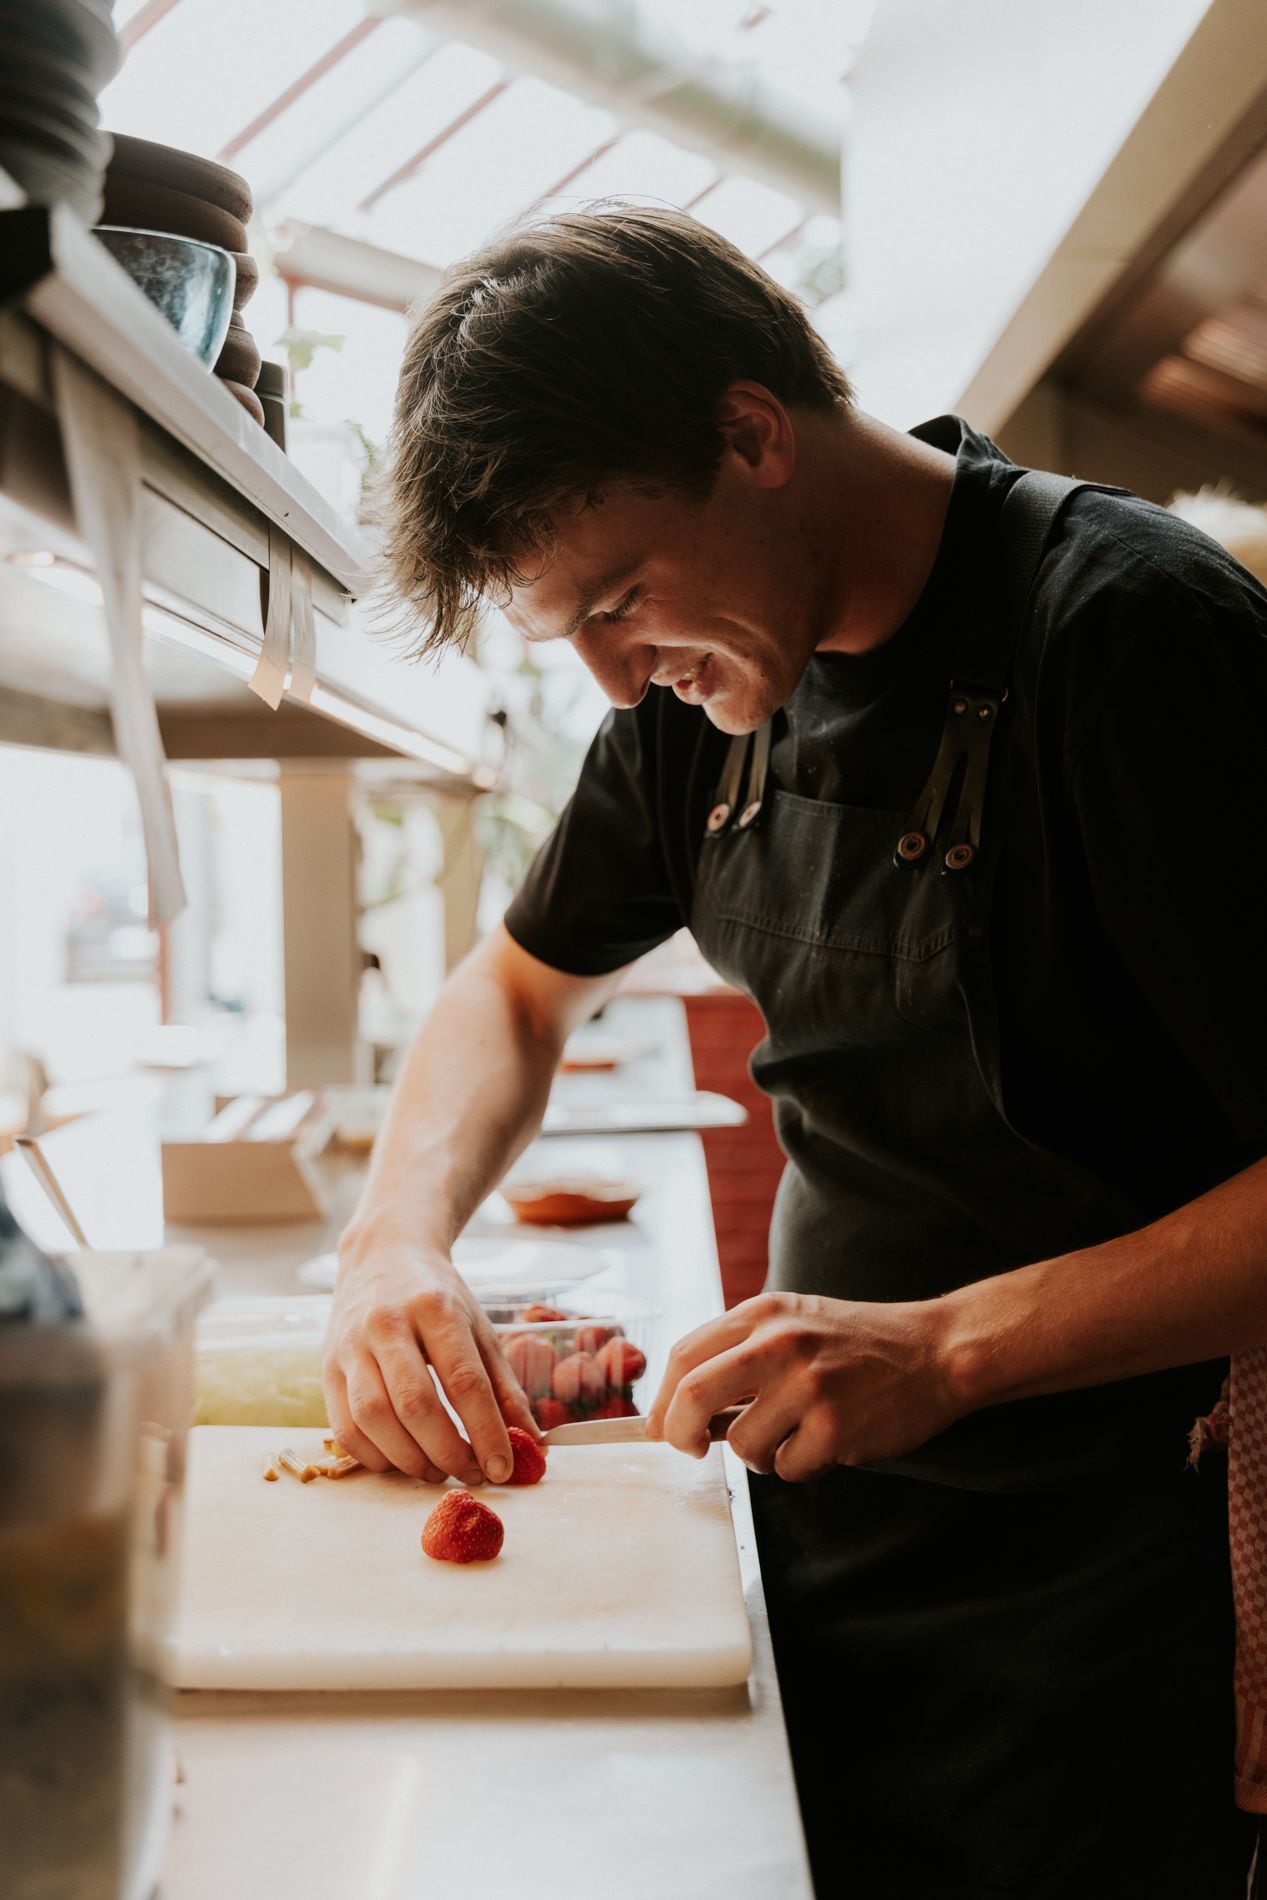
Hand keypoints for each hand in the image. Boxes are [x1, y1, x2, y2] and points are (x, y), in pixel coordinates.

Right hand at [323, 1223, 540, 1483]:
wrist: (381, 1255)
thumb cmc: (436, 1297)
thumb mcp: (478, 1328)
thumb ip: (503, 1387)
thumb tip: (531, 1442)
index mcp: (435, 1308)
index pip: (463, 1380)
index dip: (485, 1432)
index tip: (502, 1468)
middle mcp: (387, 1324)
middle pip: (414, 1403)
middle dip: (447, 1452)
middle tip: (469, 1473)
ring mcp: (350, 1346)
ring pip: (373, 1418)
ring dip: (409, 1459)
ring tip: (437, 1470)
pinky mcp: (326, 1368)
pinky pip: (344, 1427)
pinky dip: (374, 1457)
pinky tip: (400, 1460)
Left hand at [644, 1291, 963, 1481]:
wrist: (936, 1351)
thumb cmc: (859, 1344)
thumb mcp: (794, 1322)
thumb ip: (741, 1351)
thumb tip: (679, 1406)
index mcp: (764, 1313)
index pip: (686, 1356)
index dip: (662, 1399)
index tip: (660, 1426)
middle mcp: (781, 1343)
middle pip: (694, 1397)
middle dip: (679, 1434)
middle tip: (689, 1450)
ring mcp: (808, 1386)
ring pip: (741, 1444)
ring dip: (758, 1454)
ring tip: (792, 1436)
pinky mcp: (834, 1428)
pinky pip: (786, 1468)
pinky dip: (798, 1466)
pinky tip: (825, 1442)